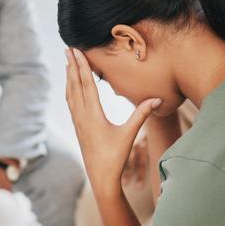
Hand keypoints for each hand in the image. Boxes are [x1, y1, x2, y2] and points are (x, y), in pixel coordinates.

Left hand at [65, 48, 160, 196]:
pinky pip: (72, 103)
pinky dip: (70, 90)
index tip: (76, 51)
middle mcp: (82, 117)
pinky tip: (70, 86)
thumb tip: (158, 99)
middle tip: (67, 48)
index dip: (81, 66)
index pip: (86, 85)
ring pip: (71, 94)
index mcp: (93, 116)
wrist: (100, 177)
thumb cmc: (115, 157)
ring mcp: (78, 122)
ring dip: (69, 76)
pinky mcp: (78, 127)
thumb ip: (142, 115)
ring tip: (67, 61)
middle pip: (75, 85)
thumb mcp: (130, 135)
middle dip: (71, 66)